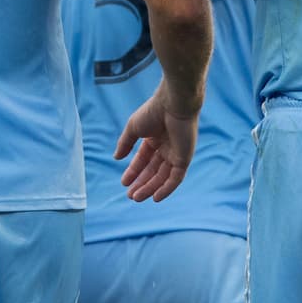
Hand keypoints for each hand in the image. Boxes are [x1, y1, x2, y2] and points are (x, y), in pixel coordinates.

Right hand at [114, 80, 199, 202]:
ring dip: (150, 188)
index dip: (133, 171)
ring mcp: (176, 154)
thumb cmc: (153, 112)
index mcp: (154, 138)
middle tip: (130, 196)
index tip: (124, 183)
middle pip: (153, 171)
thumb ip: (125, 143)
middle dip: (141, 183)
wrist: (173, 104)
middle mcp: (166, 148)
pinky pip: (176, 178)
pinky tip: (155, 197)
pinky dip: (166, 189)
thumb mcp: (133, 128)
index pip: (143, 159)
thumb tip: (116, 158)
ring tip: (137, 198)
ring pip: (163, 177)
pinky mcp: (185, 158)